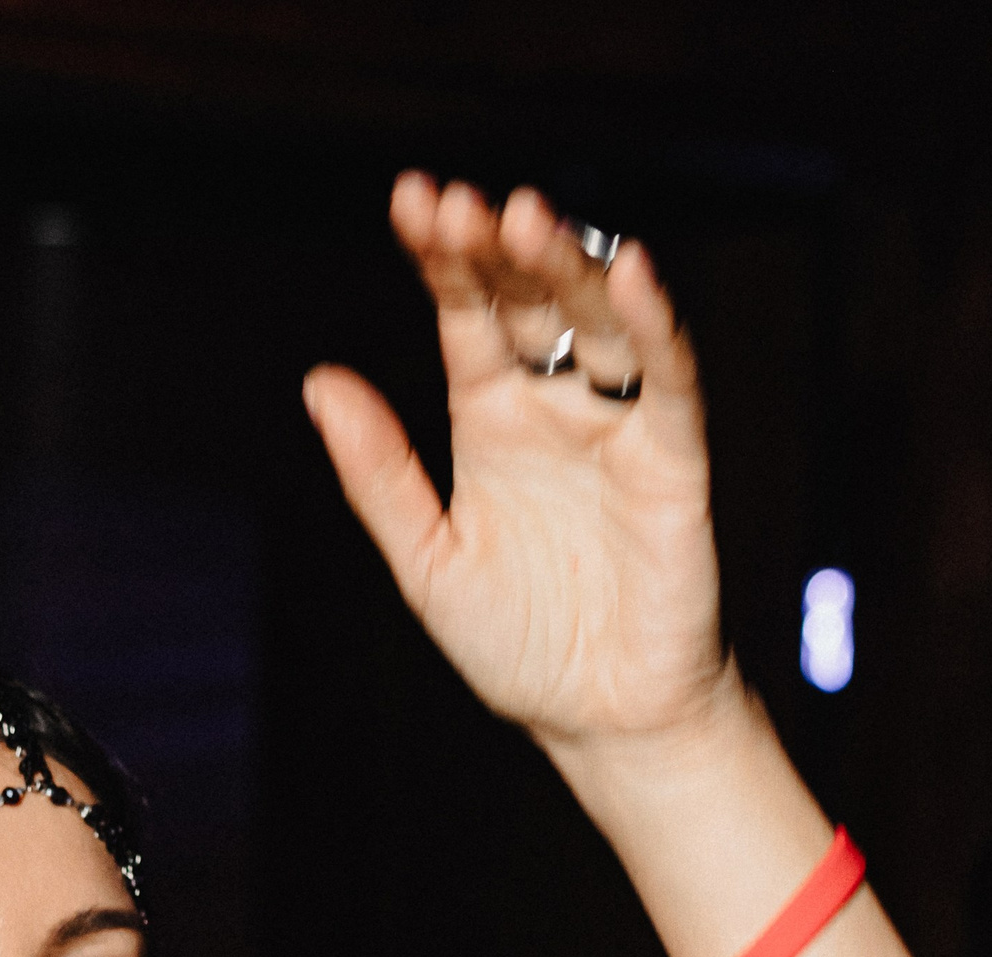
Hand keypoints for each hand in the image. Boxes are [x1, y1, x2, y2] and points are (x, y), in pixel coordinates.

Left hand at [305, 177, 731, 760]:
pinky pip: (668, 376)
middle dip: (498, 248)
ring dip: (564, 265)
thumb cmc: (516, 647)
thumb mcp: (426, 561)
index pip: (466, 314)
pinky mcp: (673, 456)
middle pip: (530, 300)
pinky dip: (653, 322)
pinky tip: (626, 271)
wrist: (597, 720)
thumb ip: (379, 475)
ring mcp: (616, 424)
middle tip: (461, 203)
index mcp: (490, 419)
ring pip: (596, 319)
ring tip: (524, 217)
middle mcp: (555, 405)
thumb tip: (319, 382)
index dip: (442, 257)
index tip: (412, 201)